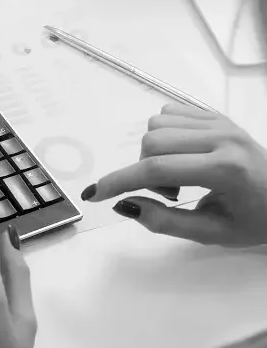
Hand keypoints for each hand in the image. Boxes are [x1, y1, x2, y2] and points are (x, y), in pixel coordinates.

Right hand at [82, 103, 266, 246]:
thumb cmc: (255, 220)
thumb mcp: (211, 233)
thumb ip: (164, 221)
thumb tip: (123, 205)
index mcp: (225, 169)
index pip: (156, 169)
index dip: (119, 181)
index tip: (96, 194)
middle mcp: (222, 138)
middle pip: (152, 143)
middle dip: (144, 171)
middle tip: (169, 194)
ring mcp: (220, 122)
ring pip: (156, 126)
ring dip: (153, 153)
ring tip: (177, 174)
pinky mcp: (216, 115)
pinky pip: (168, 114)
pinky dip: (163, 135)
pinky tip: (180, 156)